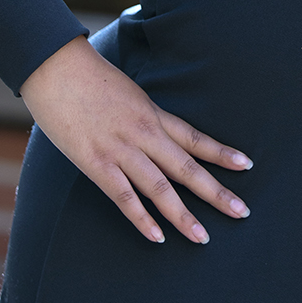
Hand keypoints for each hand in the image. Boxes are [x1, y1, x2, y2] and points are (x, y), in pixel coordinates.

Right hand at [19, 36, 252, 244]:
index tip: (246, 165)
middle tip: (242, 212)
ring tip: (203, 237)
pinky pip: (123, 196)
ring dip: (183, 215)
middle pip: (188, 167)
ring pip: (161, 187)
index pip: (195, 138)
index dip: (221, 153)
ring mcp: (121, 149)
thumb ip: (142, 116)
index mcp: (152, 114)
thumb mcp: (127, 93)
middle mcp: (144, 132)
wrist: (55, 65)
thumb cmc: (87, 77)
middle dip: (216, 192)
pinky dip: (141, 219)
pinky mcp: (96, 162)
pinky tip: (157, 237)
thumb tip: (154, 135)